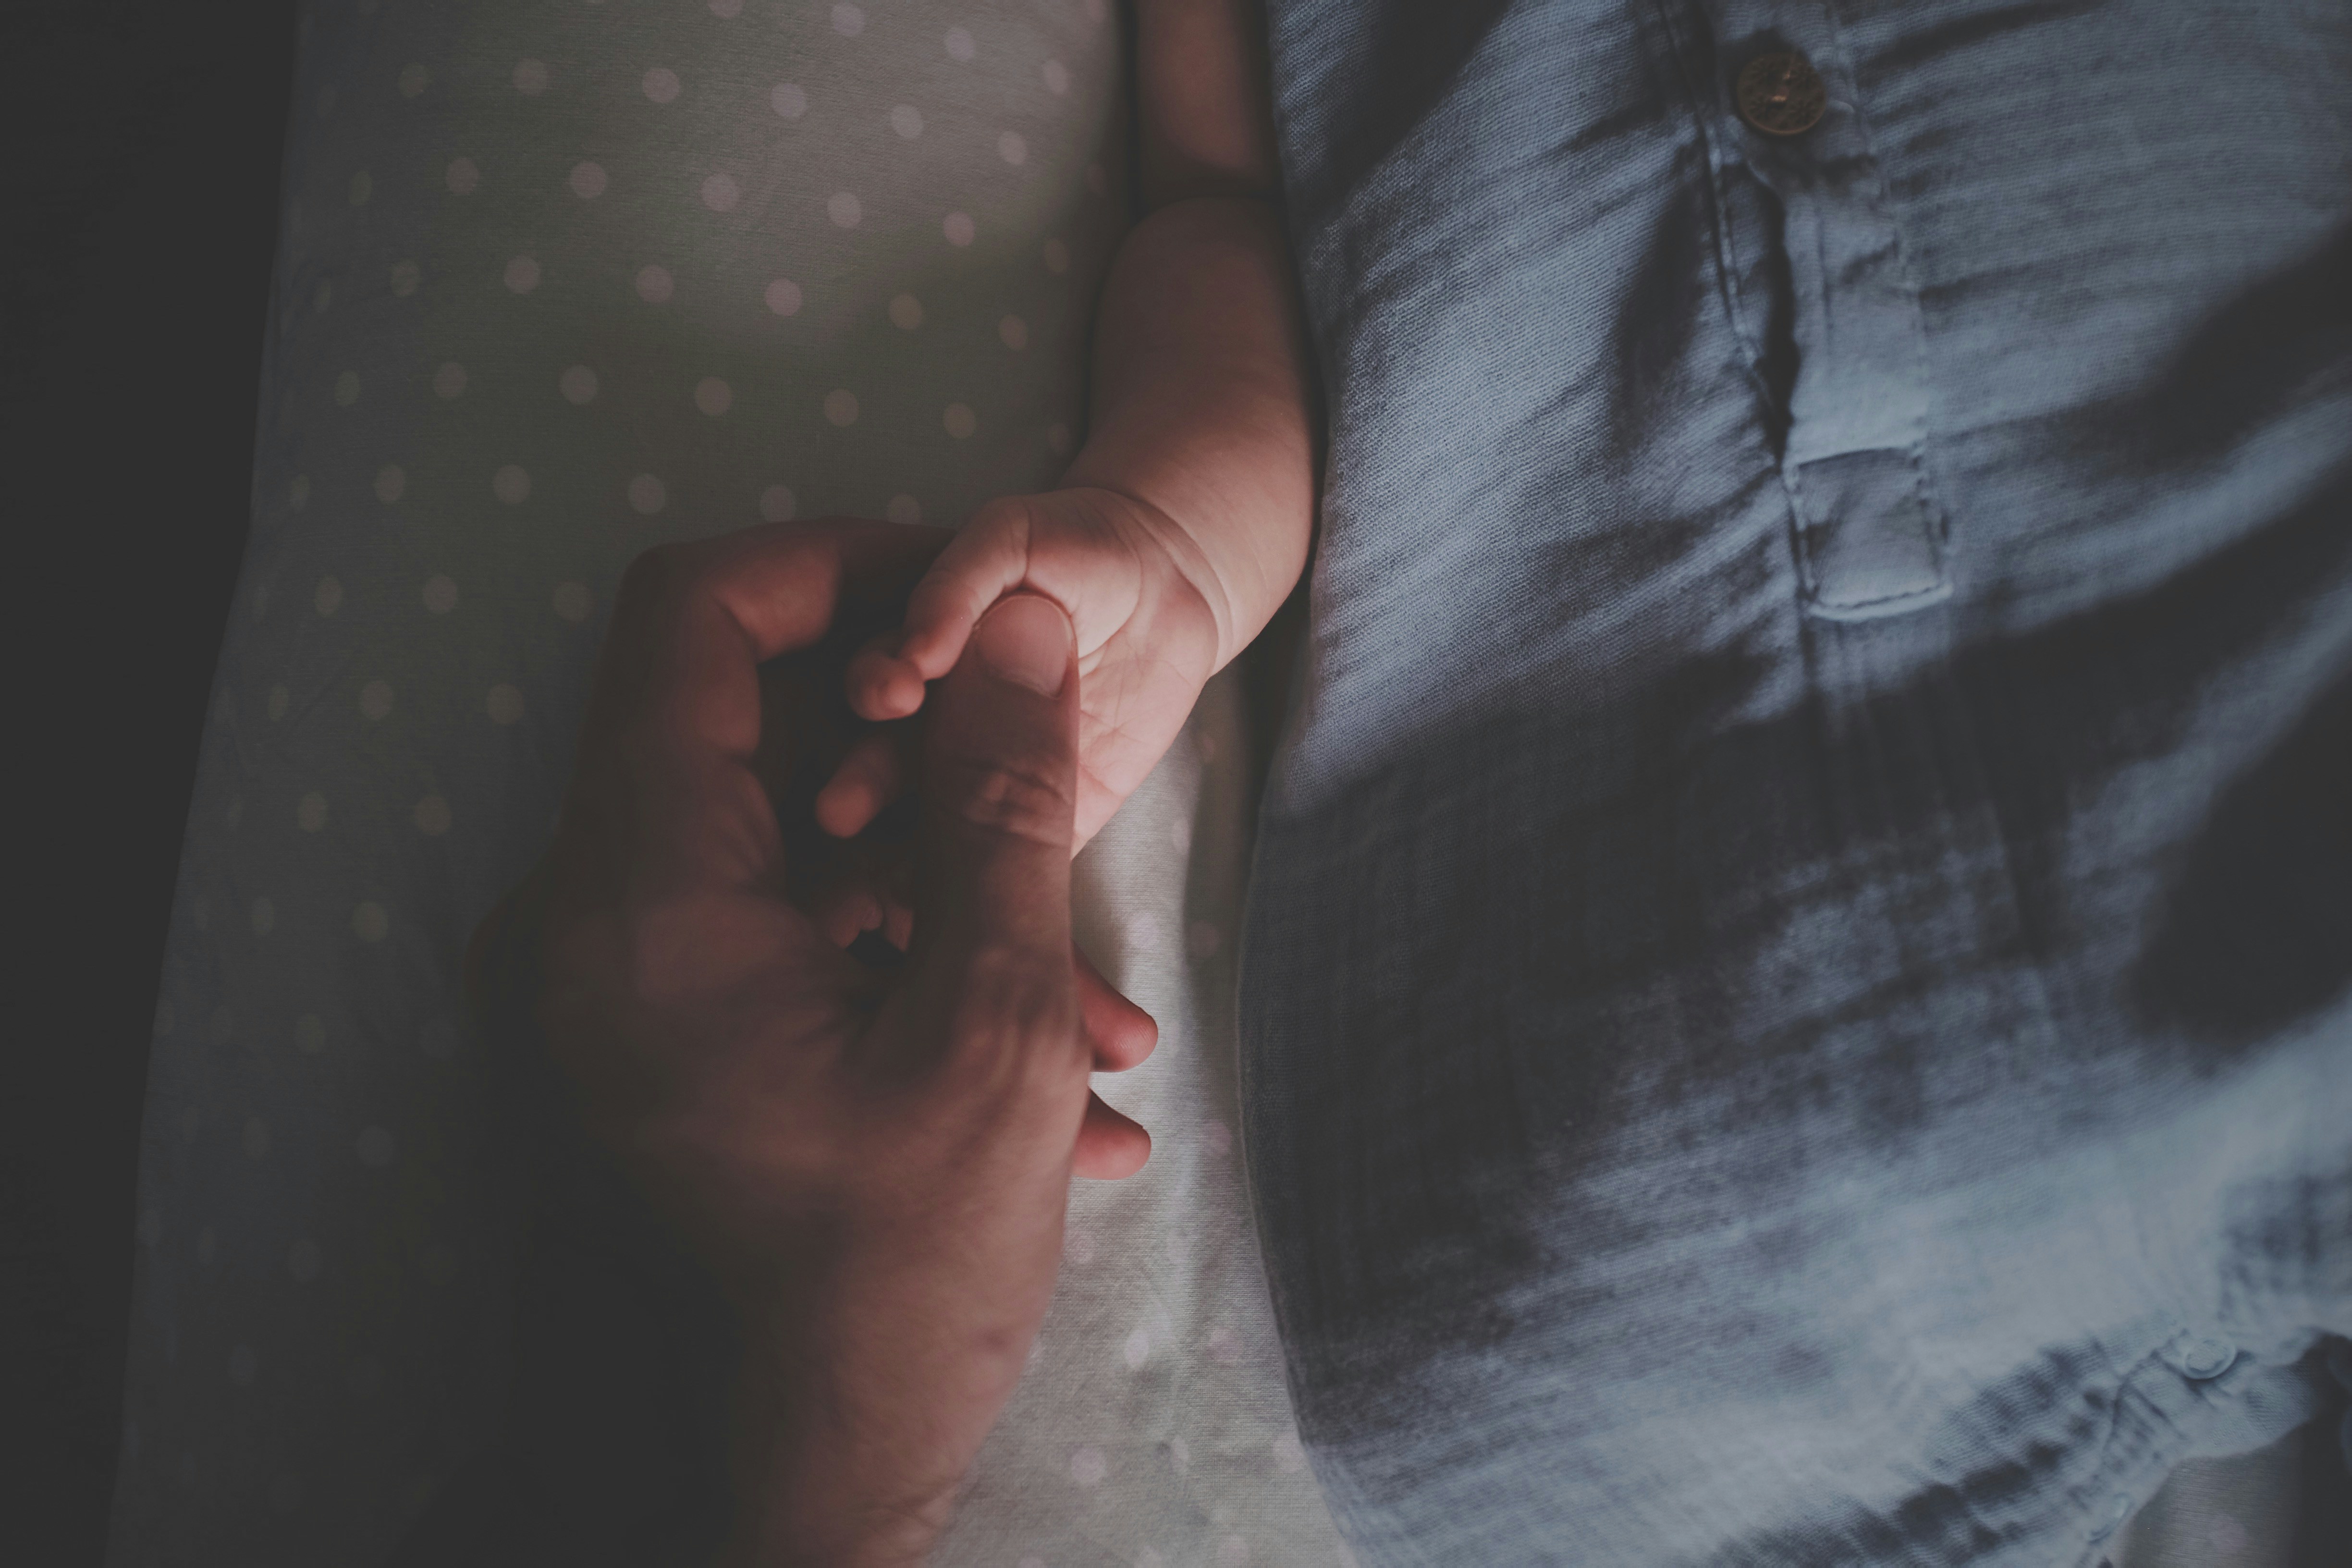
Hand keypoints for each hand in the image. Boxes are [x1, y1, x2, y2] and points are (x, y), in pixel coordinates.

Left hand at [466, 520, 1157, 1566]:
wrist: (790, 1484)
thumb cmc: (889, 1276)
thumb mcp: (991, 1020)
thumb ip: (1001, 800)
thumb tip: (1016, 620)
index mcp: (637, 891)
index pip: (693, 614)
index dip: (833, 568)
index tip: (958, 605)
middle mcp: (581, 924)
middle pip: (746, 732)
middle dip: (924, 762)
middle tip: (1054, 820)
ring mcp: (601, 993)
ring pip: (780, 854)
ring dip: (939, 896)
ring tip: (1096, 1015)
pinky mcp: (641, 1049)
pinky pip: (764, 946)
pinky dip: (892, 971)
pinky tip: (1046, 1077)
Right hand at [813, 487, 1227, 882]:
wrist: (1160, 590)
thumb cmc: (1068, 553)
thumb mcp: (1006, 541)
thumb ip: (959, 585)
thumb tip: (922, 648)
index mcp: (904, 662)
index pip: (866, 684)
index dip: (871, 690)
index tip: (887, 694)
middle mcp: (922, 729)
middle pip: (879, 767)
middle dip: (862, 785)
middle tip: (841, 808)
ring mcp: (976, 784)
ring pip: (929, 828)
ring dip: (901, 854)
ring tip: (884, 881)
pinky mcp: (1039, 830)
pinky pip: (1005, 870)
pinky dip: (978, 893)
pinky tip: (942, 913)